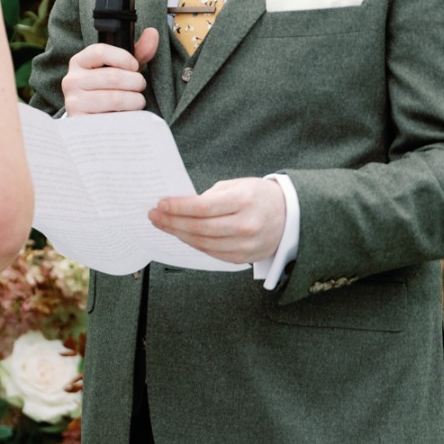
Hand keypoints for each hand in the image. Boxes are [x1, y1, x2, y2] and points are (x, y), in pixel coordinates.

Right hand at [62, 28, 158, 115]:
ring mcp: (74, 102)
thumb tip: (153, 33)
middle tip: (140, 87)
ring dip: (135, 100)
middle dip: (135, 82)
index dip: (124, 58)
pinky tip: (127, 115)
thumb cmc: (107, 90)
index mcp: (79, 62)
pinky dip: (126, 116)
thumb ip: (137, 52)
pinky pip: (111, 118)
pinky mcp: (80, 122)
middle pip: (112, 76)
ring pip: (115, 98)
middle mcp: (72, 80)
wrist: (90, 121)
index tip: (135, 66)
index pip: (100, 51)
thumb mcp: (120, 69)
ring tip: (137, 101)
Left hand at [149, 176, 286, 266]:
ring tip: (163, 225)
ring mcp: (245, 245)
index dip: (178, 207)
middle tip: (154, 215)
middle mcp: (246, 225)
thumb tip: (180, 205)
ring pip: (202, 243)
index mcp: (244, 201)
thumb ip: (211, 196)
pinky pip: (211, 252)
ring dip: (178, 234)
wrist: (289, 216)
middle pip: (199, 228)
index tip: (161, 204)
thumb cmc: (258, 196)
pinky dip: (193, 244)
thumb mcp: (238, 185)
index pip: (203, 207)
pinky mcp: (243, 258)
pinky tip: (181, 235)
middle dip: (172, 222)